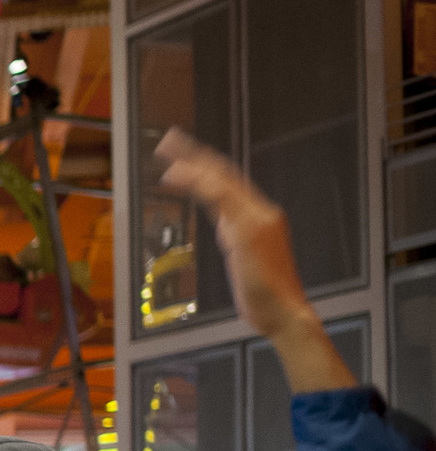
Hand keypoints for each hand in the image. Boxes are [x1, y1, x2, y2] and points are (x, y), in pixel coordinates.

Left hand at [153, 128, 352, 391]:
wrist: (285, 312)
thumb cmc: (265, 294)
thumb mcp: (246, 258)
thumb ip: (235, 237)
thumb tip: (224, 226)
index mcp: (261, 217)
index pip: (231, 184)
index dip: (206, 167)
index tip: (183, 157)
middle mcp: (261, 211)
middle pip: (225, 173)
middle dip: (195, 154)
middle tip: (169, 138)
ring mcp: (256, 218)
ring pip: (220, 179)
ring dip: (190, 162)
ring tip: (165, 148)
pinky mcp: (248, 229)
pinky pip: (219, 196)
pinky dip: (195, 182)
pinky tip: (174, 176)